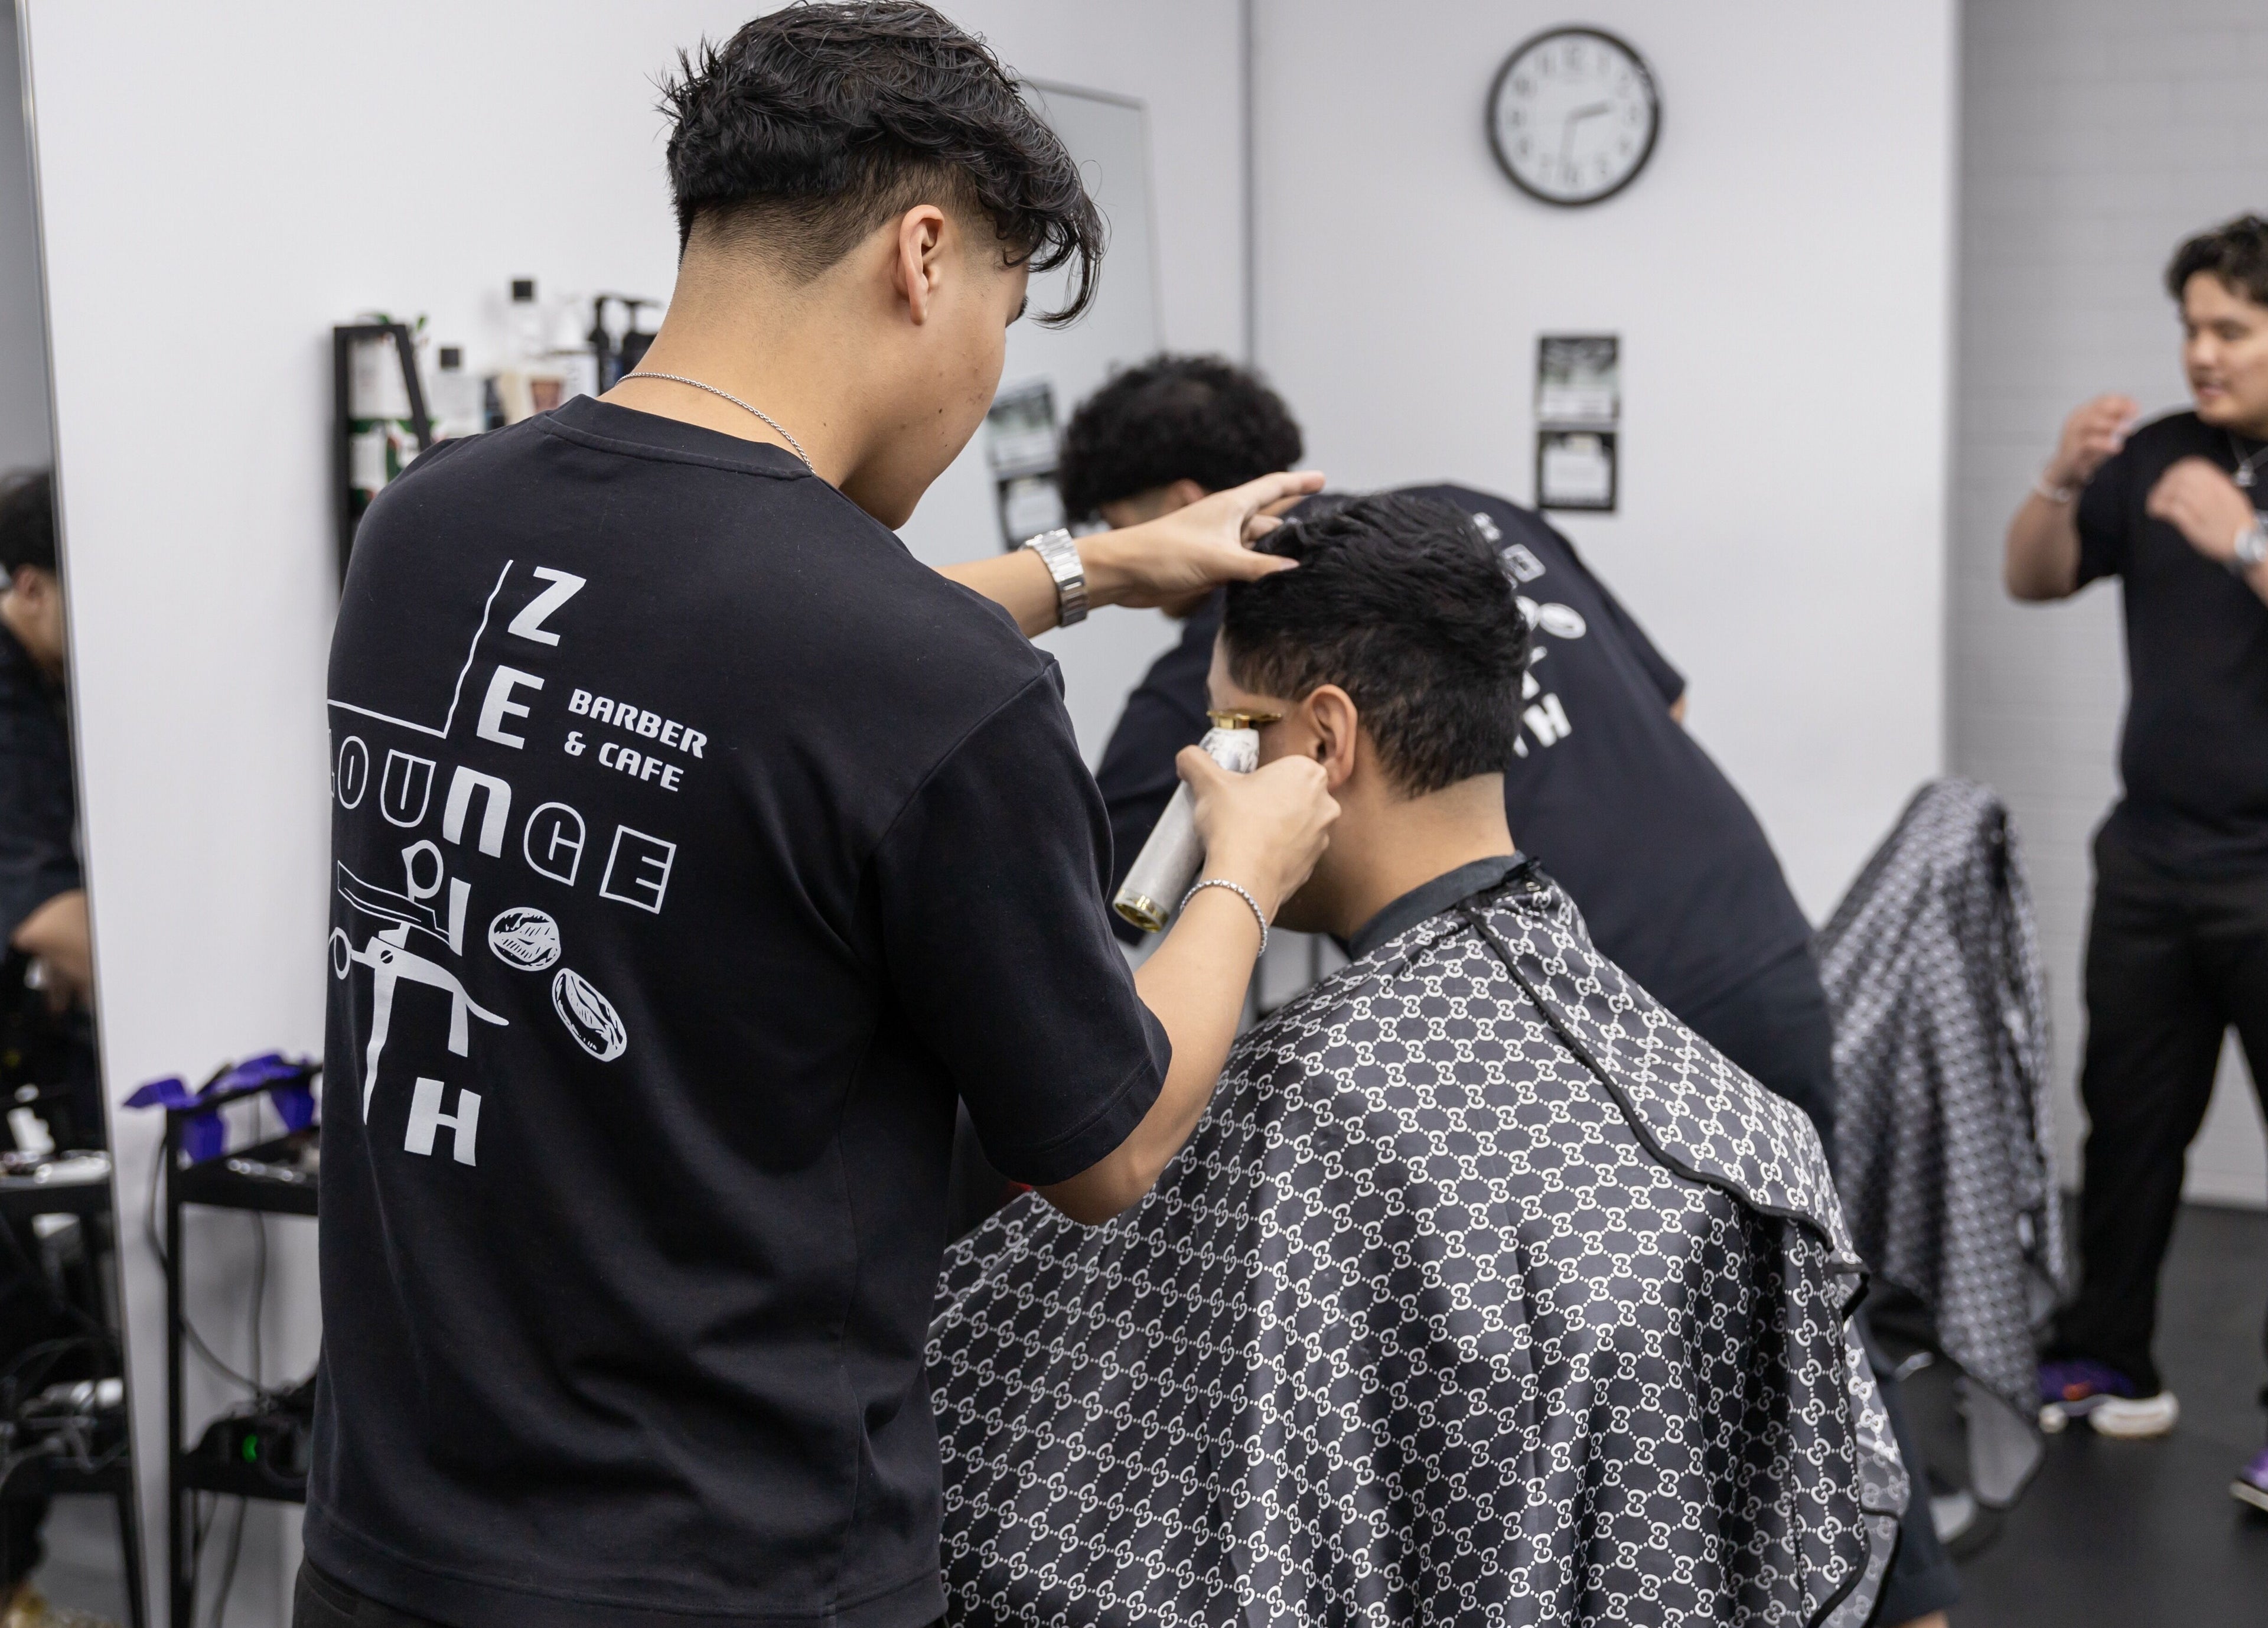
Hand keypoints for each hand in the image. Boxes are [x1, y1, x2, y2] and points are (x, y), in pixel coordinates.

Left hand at [1082, 471, 1324, 610]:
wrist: (1125, 573)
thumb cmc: (1166, 554)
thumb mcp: (1218, 559)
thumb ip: (1258, 565)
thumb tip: (1294, 569)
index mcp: (1231, 506)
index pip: (1273, 488)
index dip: (1298, 483)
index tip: (1321, 478)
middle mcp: (1228, 523)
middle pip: (1269, 522)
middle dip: (1293, 530)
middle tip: (1325, 541)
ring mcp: (1219, 546)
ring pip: (1257, 548)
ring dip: (1276, 556)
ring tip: (1307, 566)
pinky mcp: (1210, 567)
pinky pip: (1243, 568)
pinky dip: (1258, 574)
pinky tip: (1274, 585)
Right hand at [1177, 748, 1337, 919]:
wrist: (1244, 880)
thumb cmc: (1234, 823)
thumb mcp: (1208, 783)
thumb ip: (1196, 761)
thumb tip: (1186, 757)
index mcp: (1307, 772)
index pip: (1284, 767)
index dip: (1261, 779)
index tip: (1243, 792)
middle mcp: (1325, 802)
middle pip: (1293, 795)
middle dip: (1272, 802)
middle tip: (1243, 813)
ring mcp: (1323, 837)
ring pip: (1296, 824)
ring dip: (1277, 828)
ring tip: (1247, 837)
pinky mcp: (1314, 866)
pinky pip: (1294, 852)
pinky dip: (1278, 853)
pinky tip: (1255, 857)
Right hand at [2048, 393, 2138, 488]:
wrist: (2065, 469)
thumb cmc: (2087, 449)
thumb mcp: (2102, 432)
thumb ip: (2114, 420)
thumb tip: (2134, 409)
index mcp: (2083, 412)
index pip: (2104, 399)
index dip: (2122, 401)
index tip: (2137, 408)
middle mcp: (2076, 419)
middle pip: (2098, 407)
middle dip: (2119, 409)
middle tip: (2134, 416)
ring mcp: (2072, 433)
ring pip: (2092, 422)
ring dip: (2113, 424)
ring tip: (2129, 431)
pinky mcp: (2072, 448)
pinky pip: (2089, 442)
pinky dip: (2105, 444)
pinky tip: (2117, 449)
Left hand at [2145, 456, 2255, 561]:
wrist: (2245, 542)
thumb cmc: (2236, 521)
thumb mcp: (2231, 496)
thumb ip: (2215, 485)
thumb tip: (2196, 478)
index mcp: (2221, 484)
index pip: (2196, 467)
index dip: (2177, 469)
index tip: (2168, 477)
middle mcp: (2211, 492)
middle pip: (2181, 477)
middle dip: (2165, 482)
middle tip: (2158, 492)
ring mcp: (2202, 507)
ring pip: (2174, 491)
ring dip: (2158, 495)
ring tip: (2154, 503)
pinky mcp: (2193, 524)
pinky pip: (2172, 509)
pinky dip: (2159, 508)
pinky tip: (2155, 512)